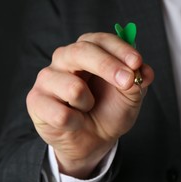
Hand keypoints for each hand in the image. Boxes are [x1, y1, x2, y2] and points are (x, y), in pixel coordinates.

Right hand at [26, 32, 153, 178]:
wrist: (93, 141)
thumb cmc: (109, 111)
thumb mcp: (130, 97)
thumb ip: (138, 81)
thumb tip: (145, 72)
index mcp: (87, 50)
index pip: (101, 40)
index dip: (120, 50)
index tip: (137, 63)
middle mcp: (64, 58)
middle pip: (81, 51)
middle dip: (108, 67)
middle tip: (128, 82)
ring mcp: (47, 78)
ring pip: (73, 87)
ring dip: (89, 104)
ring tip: (87, 108)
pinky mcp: (36, 101)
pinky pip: (61, 114)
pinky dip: (76, 123)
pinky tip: (74, 122)